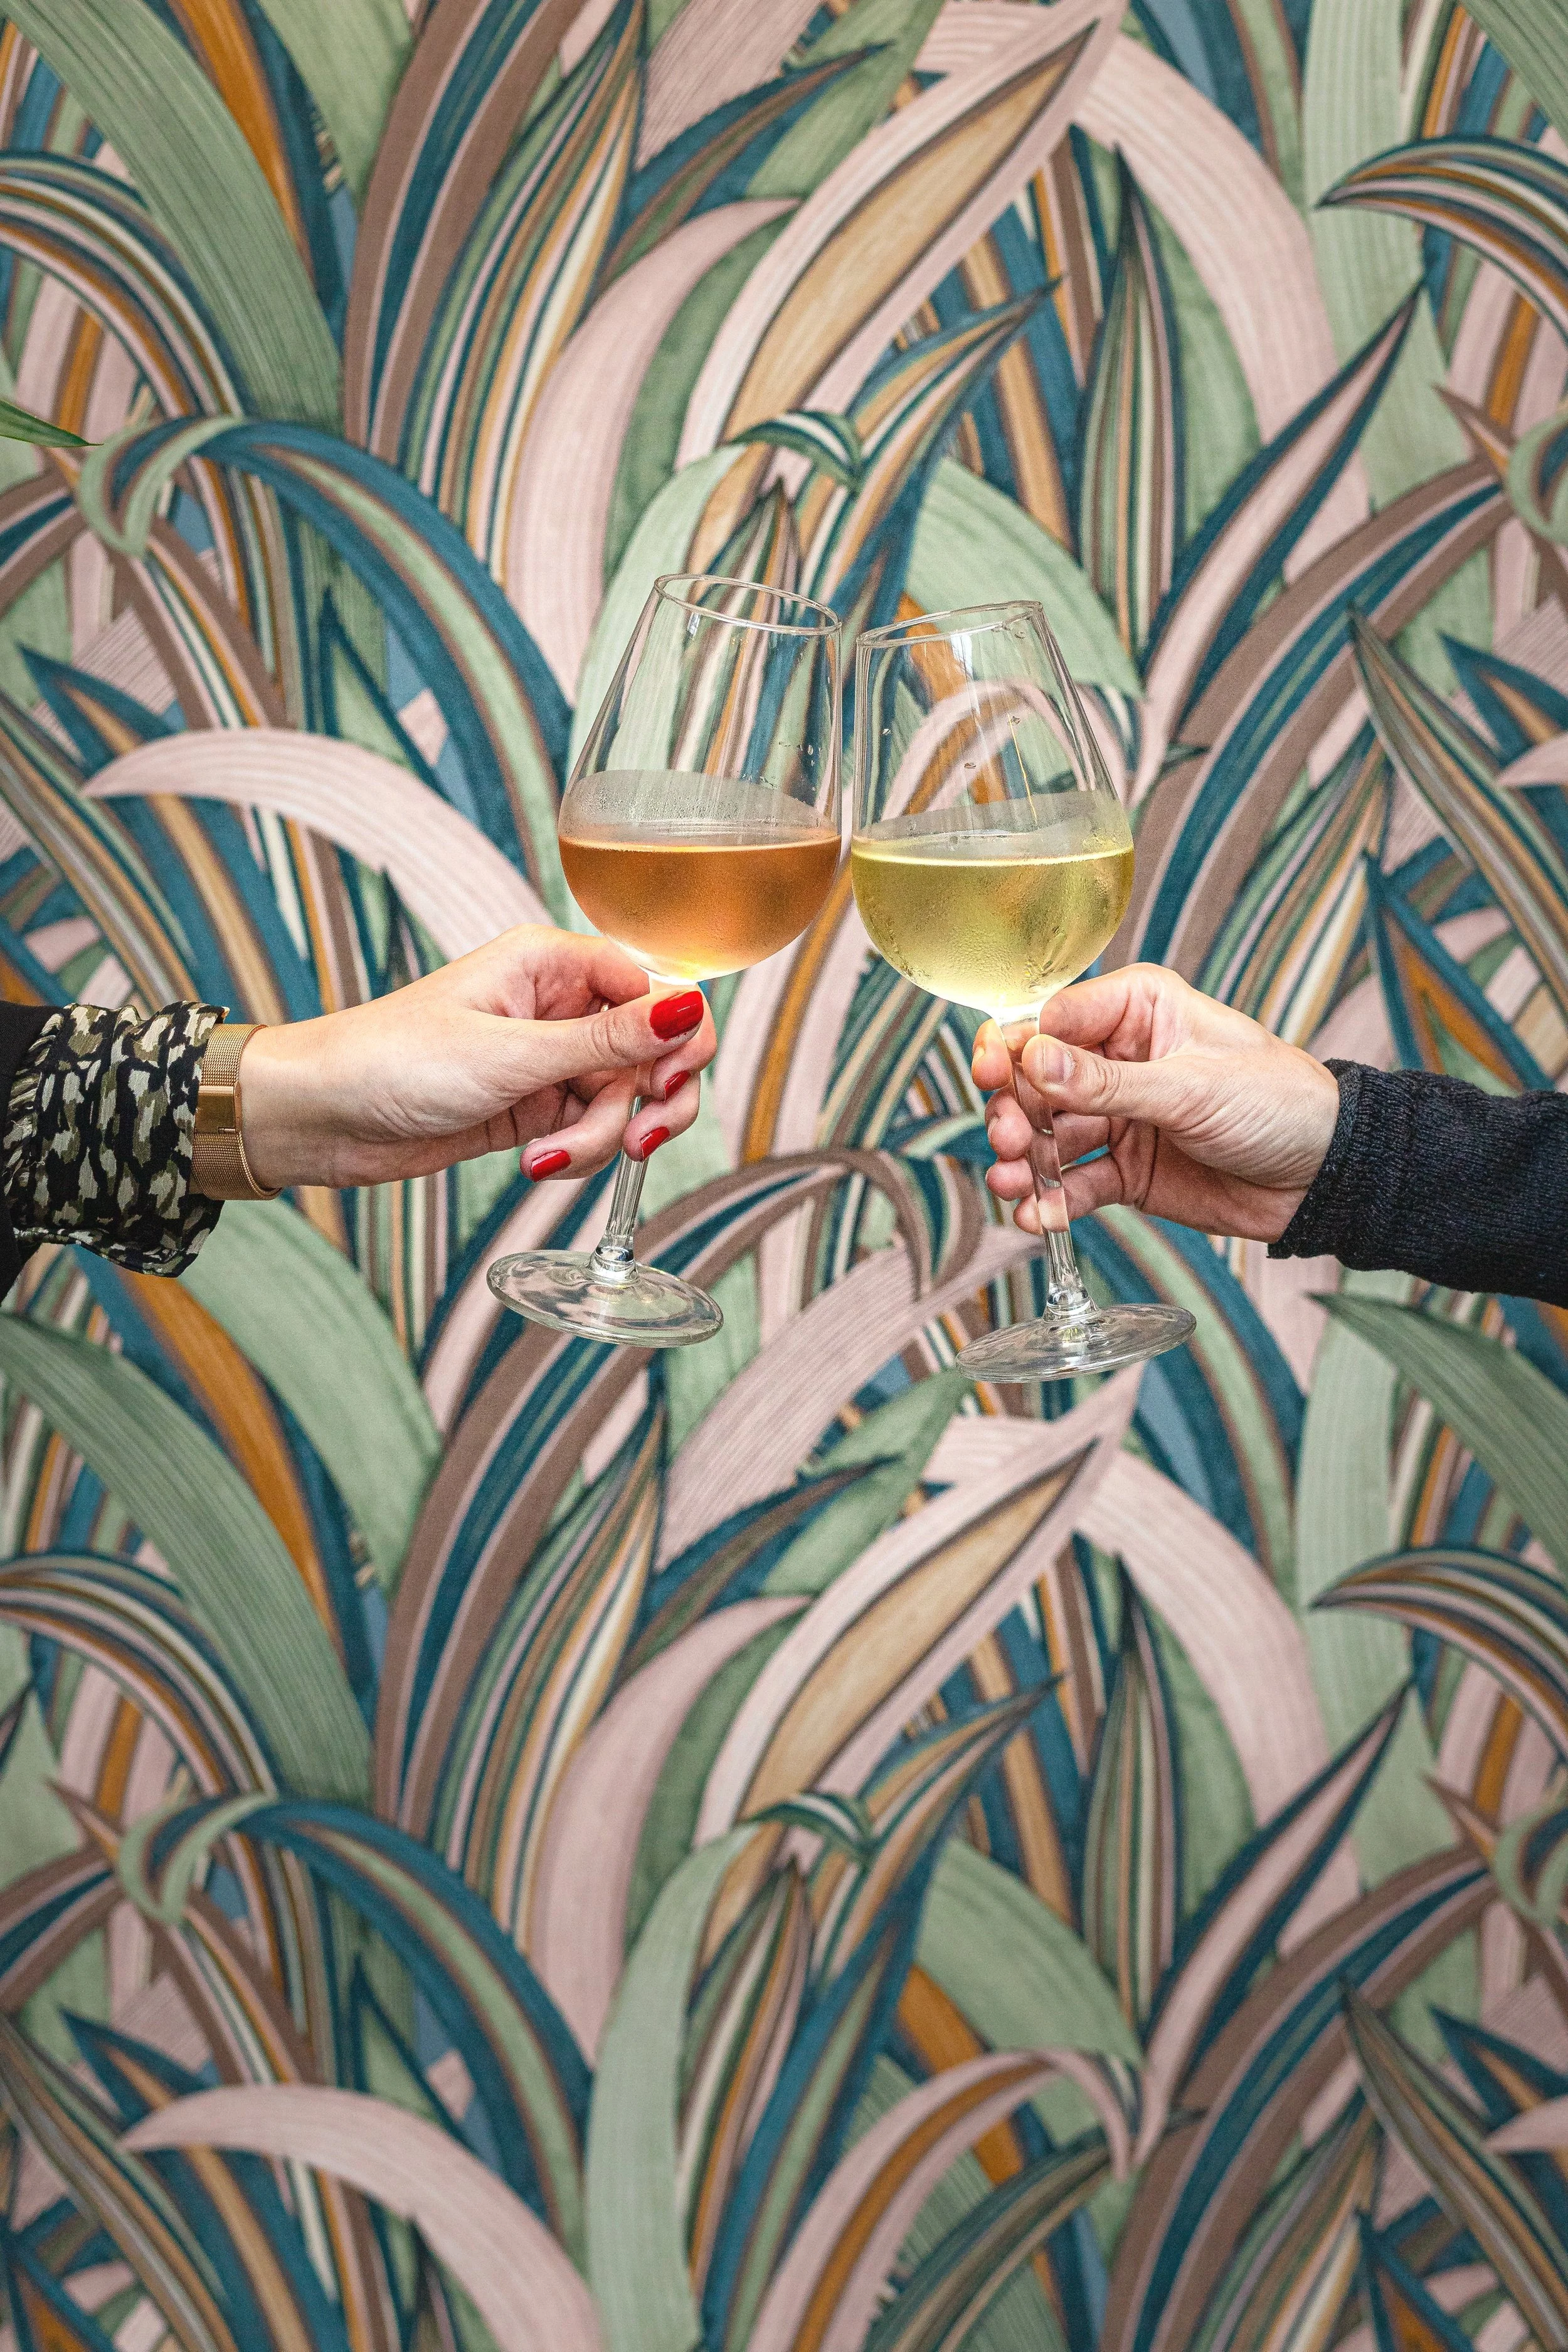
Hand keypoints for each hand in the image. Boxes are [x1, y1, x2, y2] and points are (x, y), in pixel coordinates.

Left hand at [232, 926, 715, 1192]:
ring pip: (624, 1098)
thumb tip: (688, 1008)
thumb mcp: (510, 1054)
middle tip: (639, 1139)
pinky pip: (592, 1130)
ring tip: (548, 1158)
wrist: (322, 1116)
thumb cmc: (393, 1060)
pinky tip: (536, 1161)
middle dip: (653, 1099)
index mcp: (553, 964)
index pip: (656, 986)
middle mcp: (559, 1005)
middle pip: (653, 1048)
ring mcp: (549, 1058)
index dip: (677, 1037)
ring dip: (603, 1138)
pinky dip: (577, 1153)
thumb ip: (607, 1040)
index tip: (666, 1085)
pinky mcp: (535, 1106)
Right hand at [972, 964, 1340, 1242]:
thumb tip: (1034, 1060)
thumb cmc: (1279, 1102)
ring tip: (1013, 1185)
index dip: (1014, 1046)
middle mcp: (1118, 1058)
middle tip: (1011, 1140)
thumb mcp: (1190, 1086)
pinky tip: (1036, 1216)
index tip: (992, 1072)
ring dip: (1024, 1162)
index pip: (1053, 1019)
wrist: (1325, 1175)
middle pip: (1037, 1081)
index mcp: (1137, 1010)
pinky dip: (1051, 1202)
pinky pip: (1073, 1184)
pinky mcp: (1124, 1170)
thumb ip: (1107, 1082)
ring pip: (1048, 1136)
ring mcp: (1118, 1117)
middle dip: (1015, 1112)